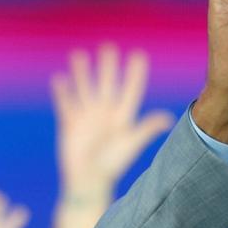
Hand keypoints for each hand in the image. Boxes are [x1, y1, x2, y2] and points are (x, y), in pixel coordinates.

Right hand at [52, 45, 173, 199]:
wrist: (87, 181)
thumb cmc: (111, 165)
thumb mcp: (130, 145)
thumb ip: (145, 129)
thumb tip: (167, 118)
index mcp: (123, 118)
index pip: (130, 90)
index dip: (135, 74)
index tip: (138, 55)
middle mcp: (105, 114)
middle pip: (107, 85)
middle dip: (107, 67)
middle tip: (108, 46)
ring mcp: (87, 119)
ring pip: (85, 90)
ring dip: (82, 73)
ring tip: (78, 54)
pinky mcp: (70, 126)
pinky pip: (66, 104)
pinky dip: (62, 92)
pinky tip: (60, 78)